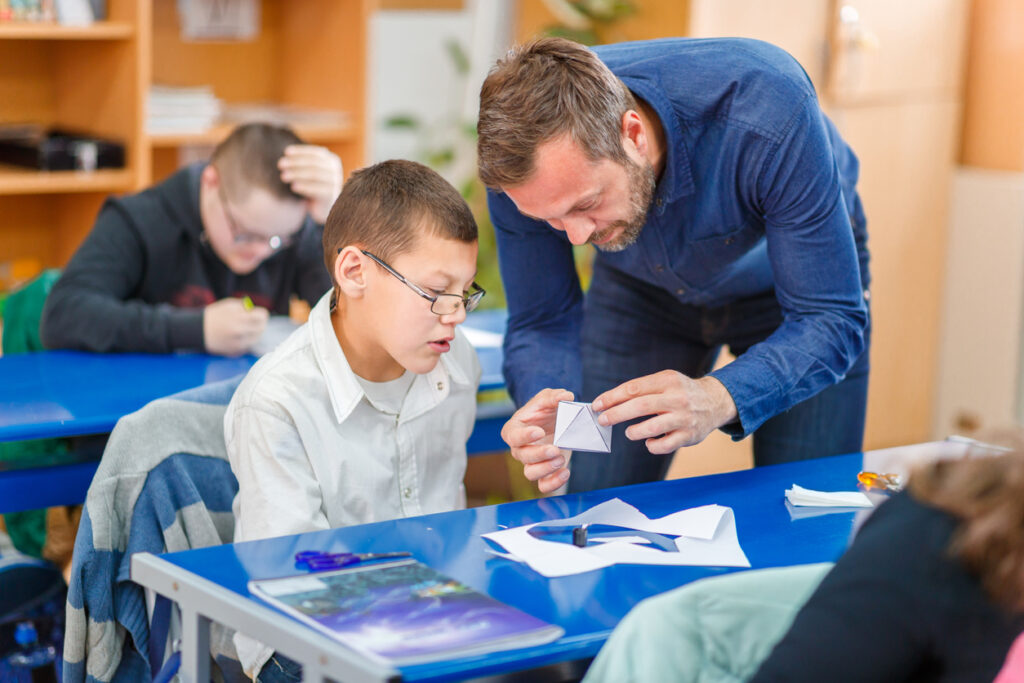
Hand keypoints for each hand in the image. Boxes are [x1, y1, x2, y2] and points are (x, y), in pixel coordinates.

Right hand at [203, 297, 268, 355]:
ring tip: (244, 328)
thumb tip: (257, 311)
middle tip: (252, 321)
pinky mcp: (236, 351)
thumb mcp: (229, 305)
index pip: (263, 316)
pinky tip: (238, 336)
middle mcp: (241, 331)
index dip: (260, 313)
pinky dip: (246, 341)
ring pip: (257, 338)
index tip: (256, 314)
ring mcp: (239, 342)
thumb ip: (245, 307)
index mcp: (240, 317)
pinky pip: (249, 345)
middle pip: (262, 327)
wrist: (198, 331)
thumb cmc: (214, 315)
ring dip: (254, 333)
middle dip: (258, 323)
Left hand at [278, 144, 342, 223]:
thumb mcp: (310, 171)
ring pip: (314, 175)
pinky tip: (293, 187)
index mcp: (331, 160)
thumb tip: (286, 153)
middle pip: (314, 163)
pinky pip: (317, 190)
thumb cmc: (313, 185)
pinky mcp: (331, 195)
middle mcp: (335, 170)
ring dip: (297, 174)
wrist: (322, 207)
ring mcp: (335, 183)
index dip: (300, 151)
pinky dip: (304, 187)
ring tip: (283, 176)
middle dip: (296, 162)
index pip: (315, 153)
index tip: (286, 152)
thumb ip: (303, 161)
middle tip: (280, 164)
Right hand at [501, 388, 574, 492]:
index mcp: (514, 429)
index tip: (539, 432)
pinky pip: (543, 485)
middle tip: (555, 449)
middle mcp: (519, 448)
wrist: (553, 421)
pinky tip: (565, 472)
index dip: (524, 436)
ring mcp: (531, 462)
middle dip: (539, 454)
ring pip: (530, 473)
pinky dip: (553, 483)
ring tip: (560, 459)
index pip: (513, 436)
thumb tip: (565, 396)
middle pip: (522, 456)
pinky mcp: (544, 472)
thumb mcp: (547, 398)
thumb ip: (554, 396)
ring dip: (545, 469)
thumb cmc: (544, 409)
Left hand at [592, 371, 737, 454]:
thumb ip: (642, 389)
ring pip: (652, 427)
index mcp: (667, 381)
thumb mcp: (665, 381)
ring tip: (629, 432)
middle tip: (603, 420)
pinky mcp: (689, 435)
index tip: (597, 405)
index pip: (634, 388)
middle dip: (617, 414)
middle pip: (640, 406)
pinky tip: (649, 442)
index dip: (612, 397)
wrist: (715, 401)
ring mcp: (684, 417)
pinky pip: (665, 445)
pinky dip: (652, 445)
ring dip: (634, 431)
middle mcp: (676, 398)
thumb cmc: (681, 392)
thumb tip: (610, 403)